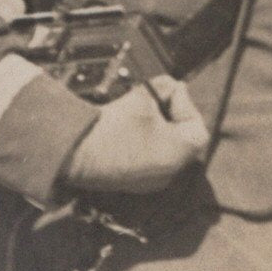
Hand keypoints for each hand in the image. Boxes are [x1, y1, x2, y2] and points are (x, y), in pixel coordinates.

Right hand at [64, 76, 209, 194]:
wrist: (76, 154)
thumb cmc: (114, 126)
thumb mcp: (143, 97)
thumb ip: (164, 87)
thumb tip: (171, 85)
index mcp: (181, 153)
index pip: (195, 124)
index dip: (183, 103)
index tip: (168, 90)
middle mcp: (171, 172)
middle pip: (181, 138)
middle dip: (170, 115)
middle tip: (157, 99)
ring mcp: (152, 182)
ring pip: (164, 149)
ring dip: (157, 130)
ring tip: (140, 113)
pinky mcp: (134, 184)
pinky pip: (148, 161)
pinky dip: (144, 144)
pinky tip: (129, 131)